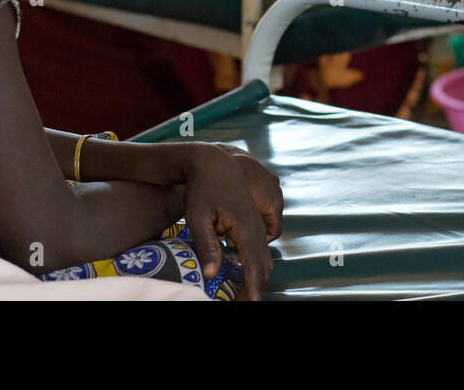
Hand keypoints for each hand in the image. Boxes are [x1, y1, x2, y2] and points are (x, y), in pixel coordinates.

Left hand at [180, 144, 279, 300]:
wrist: (213, 161)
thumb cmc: (202, 190)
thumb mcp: (198, 218)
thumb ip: (207, 247)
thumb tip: (211, 275)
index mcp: (244, 225)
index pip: (252, 264)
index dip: (253, 286)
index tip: (251, 302)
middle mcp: (257, 223)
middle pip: (263, 262)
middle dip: (255, 284)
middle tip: (242, 300)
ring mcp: (260, 217)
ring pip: (265, 253)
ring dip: (257, 272)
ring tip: (243, 289)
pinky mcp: (258, 214)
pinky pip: (262, 241)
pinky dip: (256, 257)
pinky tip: (243, 264)